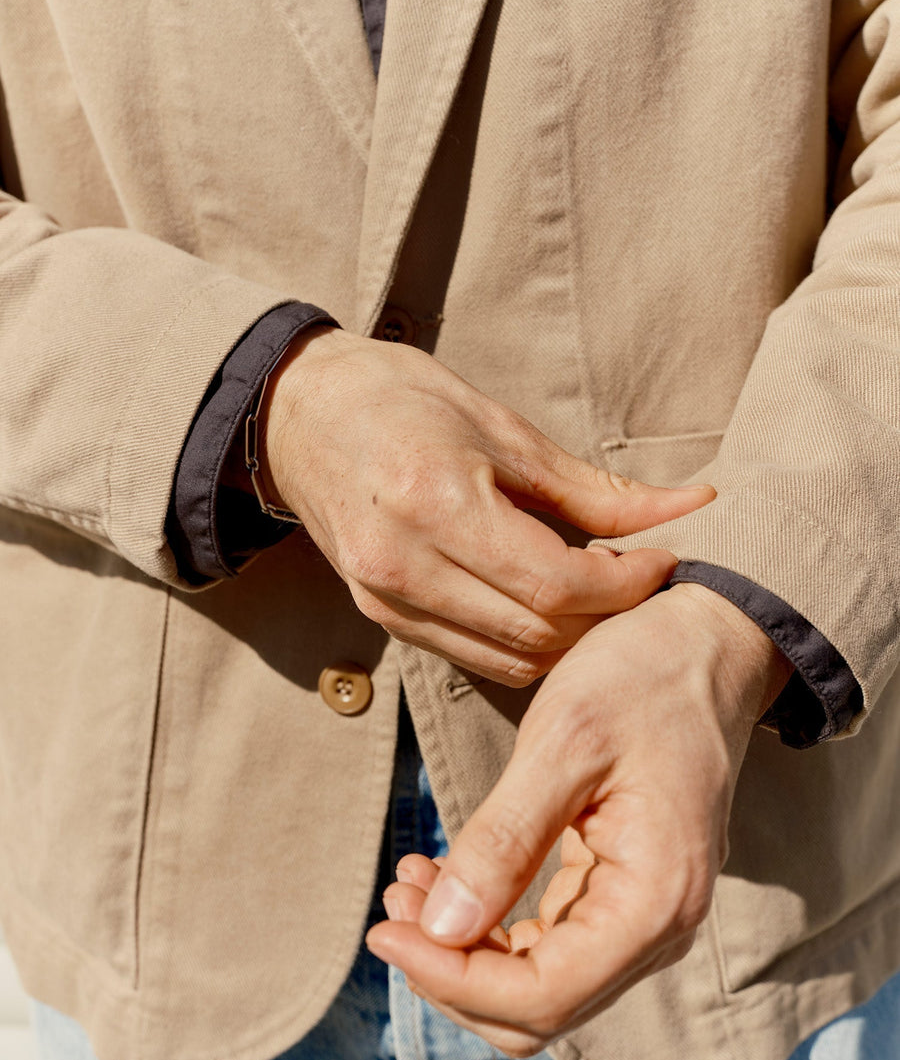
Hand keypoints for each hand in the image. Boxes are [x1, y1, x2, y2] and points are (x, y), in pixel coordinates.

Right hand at [261, 326, 714, 684]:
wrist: (302, 417)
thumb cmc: (402, 401)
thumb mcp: (504, 429)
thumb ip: (595, 489)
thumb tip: (689, 507)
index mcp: (435, 503)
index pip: (555, 583)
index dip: (627, 583)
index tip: (663, 557)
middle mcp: (403, 566)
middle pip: (538, 630)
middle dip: (607, 613)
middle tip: (638, 571)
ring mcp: (387, 600)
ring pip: (511, 658)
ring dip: (570, 636)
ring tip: (597, 588)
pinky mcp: (382, 617)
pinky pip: (476, 656)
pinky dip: (525, 641)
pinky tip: (546, 602)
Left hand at [366, 584, 792, 1053]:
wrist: (702, 646)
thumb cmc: (643, 679)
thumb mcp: (564, 743)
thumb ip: (505, 838)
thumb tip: (440, 928)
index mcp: (655, 900)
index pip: (544, 994)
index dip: (452, 978)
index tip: (385, 929)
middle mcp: (659, 927)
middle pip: (540, 1008)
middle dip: (453, 969)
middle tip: (393, 902)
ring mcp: (644, 915)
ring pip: (540, 983)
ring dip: (466, 950)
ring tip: (411, 881)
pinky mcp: (622, 892)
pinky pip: (550, 942)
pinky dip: (491, 925)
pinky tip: (447, 876)